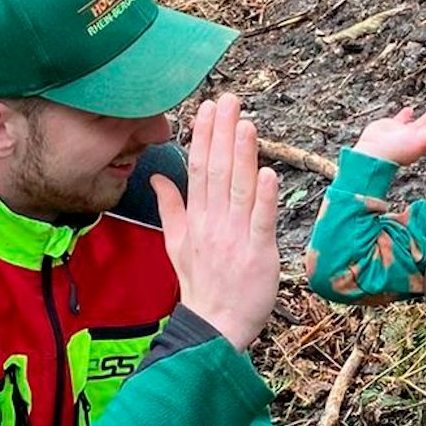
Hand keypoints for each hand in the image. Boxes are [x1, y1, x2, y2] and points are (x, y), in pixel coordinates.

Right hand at [153, 94, 280, 350]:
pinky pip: (260, 221)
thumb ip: (170, 207)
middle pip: (218, 171)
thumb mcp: (176, 244)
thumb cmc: (201, 285)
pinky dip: (264, 198)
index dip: (205, 136)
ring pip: (239, 189)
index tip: (209, 108)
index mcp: (196, 218)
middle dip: (223, 133)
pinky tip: (267, 172)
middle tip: (230, 100)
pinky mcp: (257, 253)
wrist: (214, 326)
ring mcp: (235, 237)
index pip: (199, 169)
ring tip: (246, 123)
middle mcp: (213, 222)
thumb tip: (157, 177)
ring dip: (243, 155)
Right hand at [353, 105, 425, 166]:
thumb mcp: (420, 141)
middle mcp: (414, 141)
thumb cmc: (395, 151)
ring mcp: (403, 134)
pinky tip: (410, 110)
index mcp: (423, 146)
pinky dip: (406, 114)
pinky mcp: (391, 127)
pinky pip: (401, 119)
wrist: (372, 151)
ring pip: (419, 124)